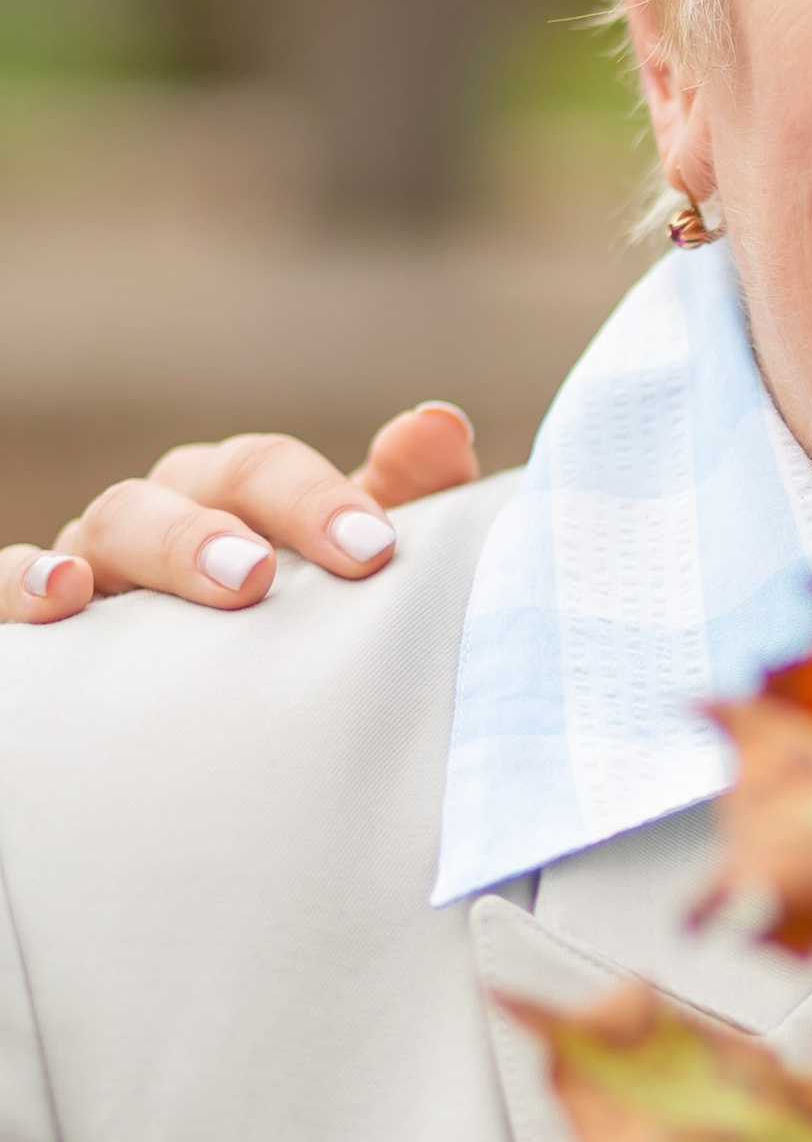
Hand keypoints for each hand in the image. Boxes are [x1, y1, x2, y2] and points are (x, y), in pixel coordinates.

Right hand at [0, 403, 478, 620]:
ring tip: (166, 588)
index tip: (373, 552)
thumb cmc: (307, 620)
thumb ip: (403, 499)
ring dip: (143, 552)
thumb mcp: (356, 566)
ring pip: (105, 529)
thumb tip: (438, 424)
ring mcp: (100, 565)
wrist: (237, 717)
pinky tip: (59, 597)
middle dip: (217, 529)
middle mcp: (163, 515)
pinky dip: (22, 584)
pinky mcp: (49, 629)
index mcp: (237, 495)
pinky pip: (11, 589)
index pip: (266, 471)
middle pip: (180, 490)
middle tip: (258, 577)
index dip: (315, 499)